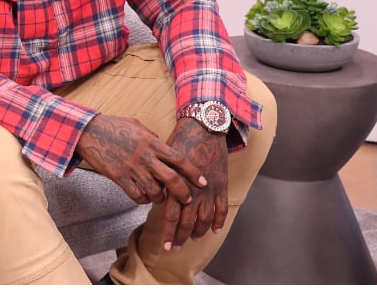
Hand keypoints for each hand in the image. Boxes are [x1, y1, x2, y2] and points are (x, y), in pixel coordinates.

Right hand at [76, 114, 205, 205]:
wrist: (87, 131)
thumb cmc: (112, 125)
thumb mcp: (136, 125)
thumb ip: (152, 136)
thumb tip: (162, 143)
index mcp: (151, 142)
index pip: (179, 159)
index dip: (194, 172)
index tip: (202, 181)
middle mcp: (144, 156)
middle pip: (172, 179)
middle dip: (183, 193)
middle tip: (188, 199)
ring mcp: (131, 168)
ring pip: (155, 192)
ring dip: (160, 198)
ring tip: (160, 198)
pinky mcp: (118, 177)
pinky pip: (136, 195)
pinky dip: (142, 200)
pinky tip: (143, 197)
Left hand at [158, 119, 228, 250]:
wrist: (203, 128)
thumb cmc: (180, 141)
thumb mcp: (164, 160)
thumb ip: (162, 179)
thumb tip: (154, 194)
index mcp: (176, 185)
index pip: (170, 216)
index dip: (168, 232)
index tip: (165, 245)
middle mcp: (193, 191)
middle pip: (186, 222)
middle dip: (180, 237)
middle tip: (175, 248)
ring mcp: (209, 190)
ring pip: (204, 220)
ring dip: (198, 232)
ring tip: (192, 239)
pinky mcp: (221, 185)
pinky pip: (222, 209)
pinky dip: (219, 221)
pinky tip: (215, 231)